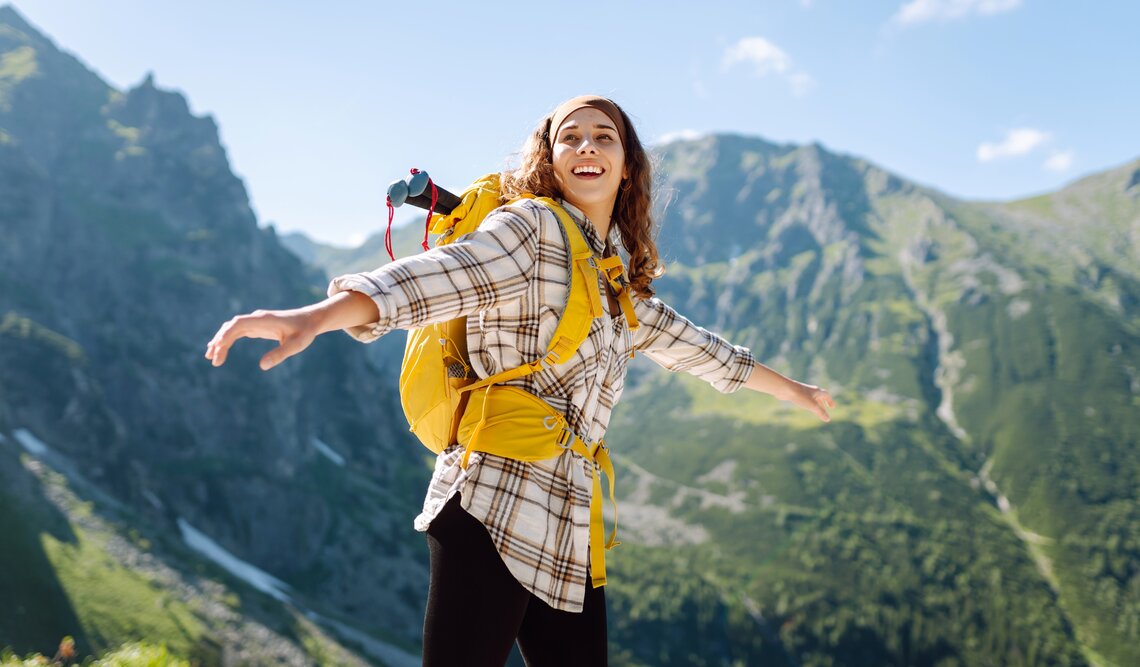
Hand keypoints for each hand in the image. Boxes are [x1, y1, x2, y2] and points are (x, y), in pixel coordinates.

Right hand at [204, 308, 318, 369]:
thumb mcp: (296, 345)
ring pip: (232, 329)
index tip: (218, 349)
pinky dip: (227, 340)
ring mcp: (255, 322)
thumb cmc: (305, 331)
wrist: (311, 320)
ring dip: (220, 341)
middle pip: (231, 327)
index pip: (238, 324)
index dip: (226, 335)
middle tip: (213, 361)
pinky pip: (237, 332)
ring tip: (210, 357)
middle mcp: (257, 318)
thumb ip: (280, 354)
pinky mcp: (257, 327)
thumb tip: (262, 366)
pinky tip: (220, 349)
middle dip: (220, 342)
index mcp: (264, 319)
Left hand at [780, 380, 834, 422]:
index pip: (827, 395)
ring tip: (815, 410)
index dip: (830, 401)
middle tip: (824, 411)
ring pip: (811, 398)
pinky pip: (804, 398)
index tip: (832, 407)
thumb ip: (820, 412)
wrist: (785, 389)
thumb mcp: (812, 406)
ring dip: (815, 404)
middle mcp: (811, 390)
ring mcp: (803, 391)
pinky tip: (803, 406)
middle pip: (819, 397)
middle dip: (822, 404)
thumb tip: (828, 419)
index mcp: (817, 391)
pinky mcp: (796, 393)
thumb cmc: (800, 396)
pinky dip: (807, 403)